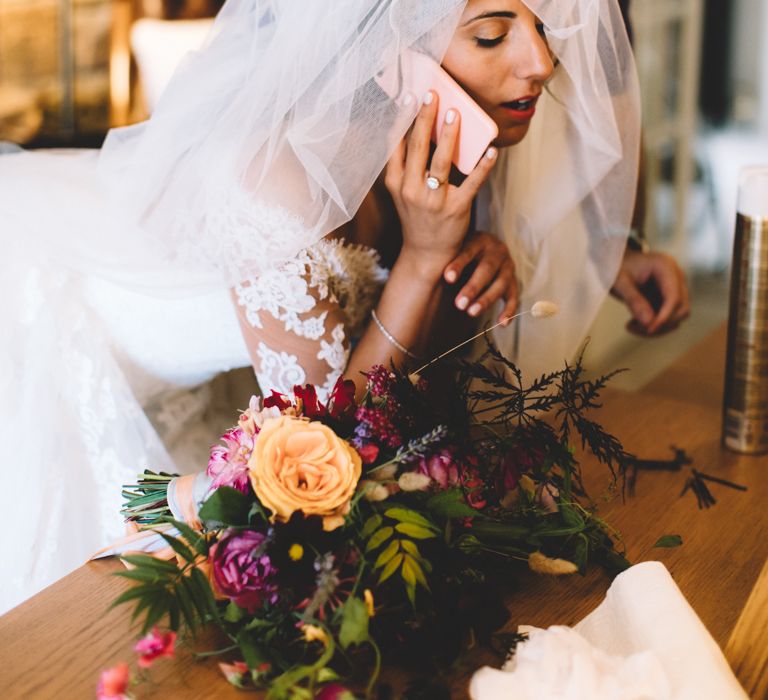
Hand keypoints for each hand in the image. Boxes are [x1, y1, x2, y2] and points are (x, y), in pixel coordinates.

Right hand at [385, 91, 496, 278]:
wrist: (426, 254)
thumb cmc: (417, 216)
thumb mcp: (403, 191)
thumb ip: (407, 164)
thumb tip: (422, 128)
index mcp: (396, 183)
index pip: (397, 145)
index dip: (403, 119)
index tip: (410, 96)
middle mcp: (411, 190)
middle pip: (418, 148)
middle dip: (425, 118)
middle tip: (434, 94)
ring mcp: (433, 201)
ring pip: (441, 162)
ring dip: (449, 136)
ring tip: (456, 114)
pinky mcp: (456, 210)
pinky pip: (471, 184)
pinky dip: (483, 166)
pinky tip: (491, 151)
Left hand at [443, 232, 518, 324]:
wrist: (484, 247)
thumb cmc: (462, 250)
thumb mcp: (456, 248)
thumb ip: (447, 257)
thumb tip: (426, 270)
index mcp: (480, 240)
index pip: (468, 251)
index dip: (458, 265)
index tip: (447, 278)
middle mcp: (498, 251)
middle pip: (487, 270)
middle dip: (473, 288)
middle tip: (459, 304)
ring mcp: (508, 266)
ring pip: (501, 284)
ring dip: (487, 300)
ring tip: (471, 312)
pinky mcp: (513, 280)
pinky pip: (513, 296)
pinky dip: (509, 310)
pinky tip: (501, 323)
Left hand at [611, 249, 689, 334]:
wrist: (616, 259)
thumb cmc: (616, 266)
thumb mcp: (619, 282)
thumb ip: (633, 300)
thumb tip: (649, 323)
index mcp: (666, 266)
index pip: (674, 297)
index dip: (665, 317)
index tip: (649, 329)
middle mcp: (676, 276)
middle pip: (681, 309)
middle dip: (660, 324)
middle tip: (632, 328)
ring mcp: (675, 287)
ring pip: (677, 316)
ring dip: (657, 327)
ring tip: (630, 325)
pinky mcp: (669, 297)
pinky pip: (669, 317)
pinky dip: (654, 324)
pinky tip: (634, 323)